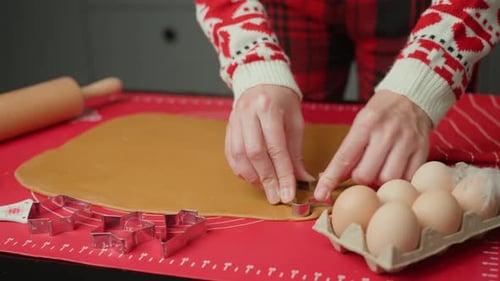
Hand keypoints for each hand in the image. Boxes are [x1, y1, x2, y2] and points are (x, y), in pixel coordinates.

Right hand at [225, 85, 314, 203]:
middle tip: (276, 197)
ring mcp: (234, 120)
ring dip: (252, 177)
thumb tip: (302, 180)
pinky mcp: (228, 127)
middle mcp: (248, 114)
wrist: (261, 80)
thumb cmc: (282, 100)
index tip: (288, 193)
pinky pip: (230, 153)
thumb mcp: (295, 122)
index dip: (282, 173)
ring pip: (239, 155)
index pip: (276, 148)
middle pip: (255, 153)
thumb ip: (296, 152)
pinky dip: (240, 169)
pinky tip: (252, 177)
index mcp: (268, 109)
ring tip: (265, 188)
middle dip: (267, 179)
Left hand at [314, 90, 432, 199]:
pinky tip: (395, 171)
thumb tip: (327, 179)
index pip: (344, 157)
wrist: (411, 97)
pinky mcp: (422, 150)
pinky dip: (398, 181)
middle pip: (365, 175)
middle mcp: (387, 133)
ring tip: (380, 170)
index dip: (331, 179)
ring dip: (379, 182)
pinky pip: (408, 179)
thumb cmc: (380, 114)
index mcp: (366, 124)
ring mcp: (407, 142)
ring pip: (387, 180)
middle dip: (360, 179)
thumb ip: (347, 153)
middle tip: (363, 170)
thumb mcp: (359, 125)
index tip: (321, 194)